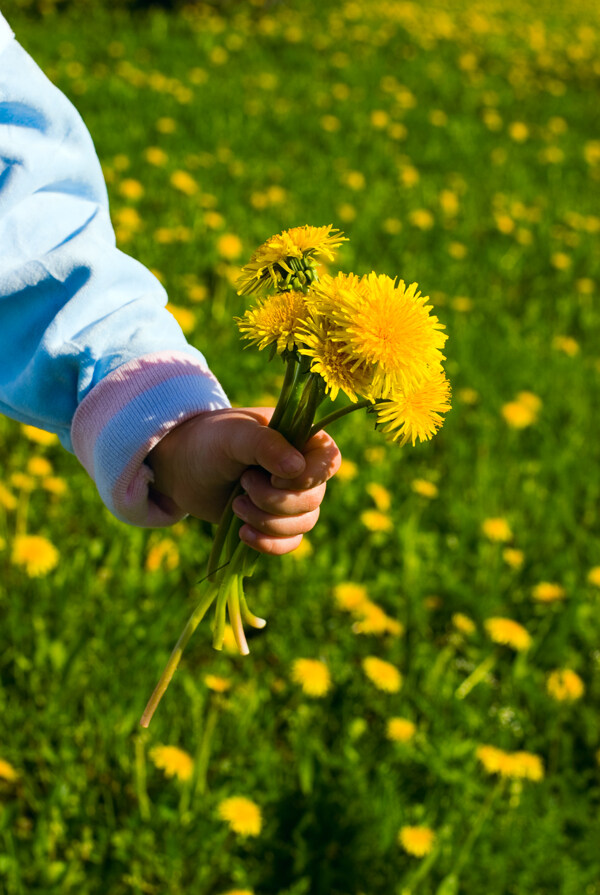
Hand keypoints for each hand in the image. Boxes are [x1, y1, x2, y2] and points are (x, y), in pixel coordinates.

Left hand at [146, 407, 340, 554]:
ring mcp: (291, 498)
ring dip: (267, 521)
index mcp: (302, 439)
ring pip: (303, 524)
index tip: (273, 477)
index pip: (329, 462)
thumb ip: (265, 445)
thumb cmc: (210, 441)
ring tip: (236, 505)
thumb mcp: (234, 436)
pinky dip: (268, 544)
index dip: (306, 478)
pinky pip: (290, 543)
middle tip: (243, 484)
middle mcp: (303, 469)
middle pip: (313, 499)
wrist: (182, 468)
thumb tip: (297, 469)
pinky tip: (243, 534)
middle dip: (274, 500)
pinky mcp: (276, 523)